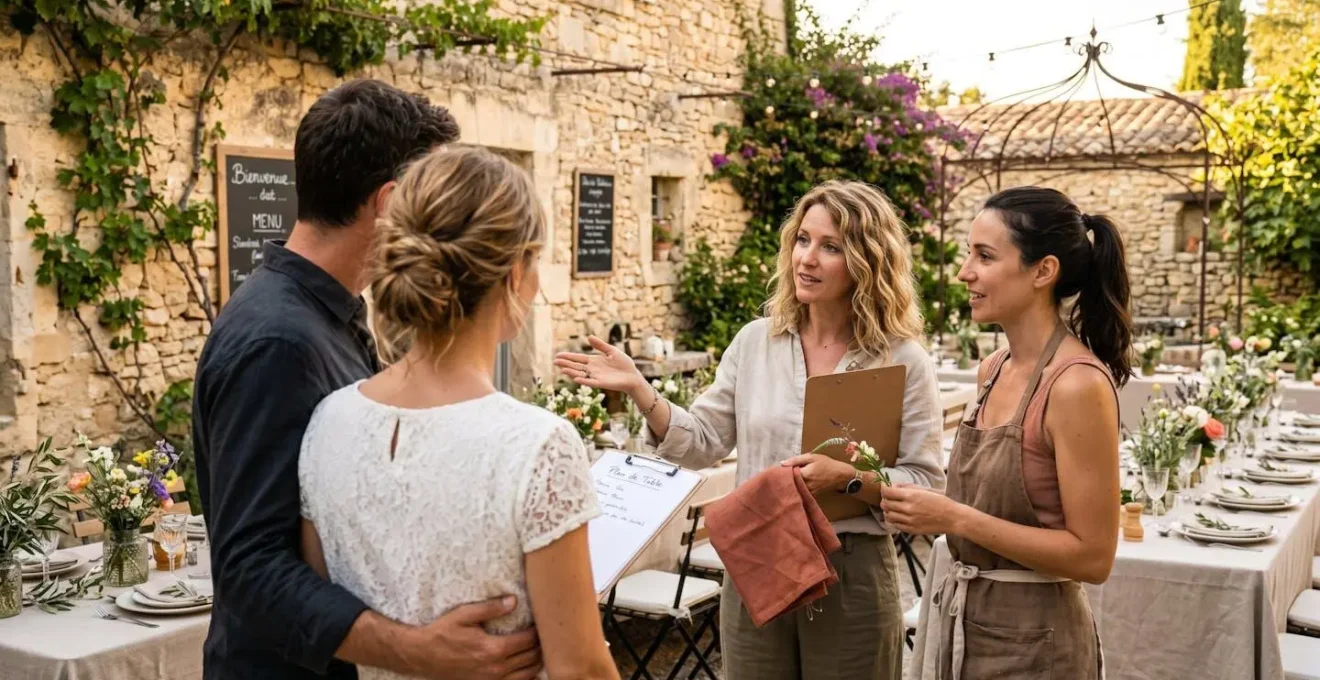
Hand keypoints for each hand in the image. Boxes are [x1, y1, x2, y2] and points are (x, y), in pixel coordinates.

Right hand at [408, 597, 542, 679]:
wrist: (422, 656)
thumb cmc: (443, 632)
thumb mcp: (465, 615)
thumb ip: (491, 608)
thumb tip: (514, 600)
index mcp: (493, 649)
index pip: (529, 640)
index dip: (539, 630)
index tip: (541, 621)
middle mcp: (496, 668)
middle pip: (532, 658)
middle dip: (541, 645)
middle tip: (544, 633)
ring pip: (528, 674)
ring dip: (537, 661)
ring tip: (539, 648)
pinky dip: (526, 676)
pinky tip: (527, 666)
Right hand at [554, 336, 644, 394]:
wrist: (632, 375)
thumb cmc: (624, 364)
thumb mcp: (611, 351)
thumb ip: (600, 345)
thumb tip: (588, 337)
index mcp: (594, 361)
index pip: (578, 358)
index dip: (568, 357)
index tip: (558, 355)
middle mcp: (592, 369)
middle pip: (576, 366)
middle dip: (566, 364)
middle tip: (555, 362)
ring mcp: (596, 376)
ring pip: (580, 374)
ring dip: (571, 372)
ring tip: (562, 369)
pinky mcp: (601, 383)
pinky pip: (590, 382)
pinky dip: (583, 381)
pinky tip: (576, 378)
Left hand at [780, 453, 854, 493]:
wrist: (840, 475)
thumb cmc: (826, 464)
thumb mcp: (811, 457)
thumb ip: (796, 460)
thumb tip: (781, 463)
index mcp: (804, 475)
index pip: (786, 475)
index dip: (781, 472)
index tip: (778, 469)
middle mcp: (805, 486)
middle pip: (789, 483)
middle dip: (784, 479)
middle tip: (780, 474)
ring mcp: (808, 492)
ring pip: (794, 488)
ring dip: (790, 484)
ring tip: (787, 478)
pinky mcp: (811, 495)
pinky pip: (800, 492)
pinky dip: (796, 488)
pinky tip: (795, 483)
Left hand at [879, 484, 964, 535]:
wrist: (952, 518)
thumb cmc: (940, 501)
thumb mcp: (924, 489)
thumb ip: (907, 487)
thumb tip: (893, 486)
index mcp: (911, 496)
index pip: (887, 492)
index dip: (883, 489)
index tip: (884, 488)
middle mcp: (908, 509)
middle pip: (885, 504)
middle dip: (884, 500)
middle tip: (889, 498)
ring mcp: (909, 521)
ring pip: (888, 516)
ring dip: (888, 511)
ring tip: (893, 508)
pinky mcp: (911, 530)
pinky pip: (895, 525)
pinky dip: (894, 520)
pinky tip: (899, 516)